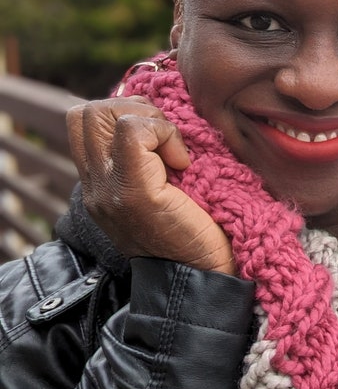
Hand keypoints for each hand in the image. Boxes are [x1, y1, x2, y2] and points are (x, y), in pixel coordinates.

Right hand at [67, 97, 235, 274]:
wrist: (203, 279)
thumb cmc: (195, 233)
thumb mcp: (162, 188)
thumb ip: (148, 159)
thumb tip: (161, 114)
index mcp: (99, 185)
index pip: (82, 122)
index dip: (123, 111)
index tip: (161, 134)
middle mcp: (95, 187)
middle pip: (86, 113)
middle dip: (133, 109)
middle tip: (167, 136)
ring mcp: (108, 190)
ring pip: (102, 114)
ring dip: (149, 120)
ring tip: (174, 149)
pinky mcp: (133, 193)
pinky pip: (133, 132)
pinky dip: (164, 134)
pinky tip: (183, 163)